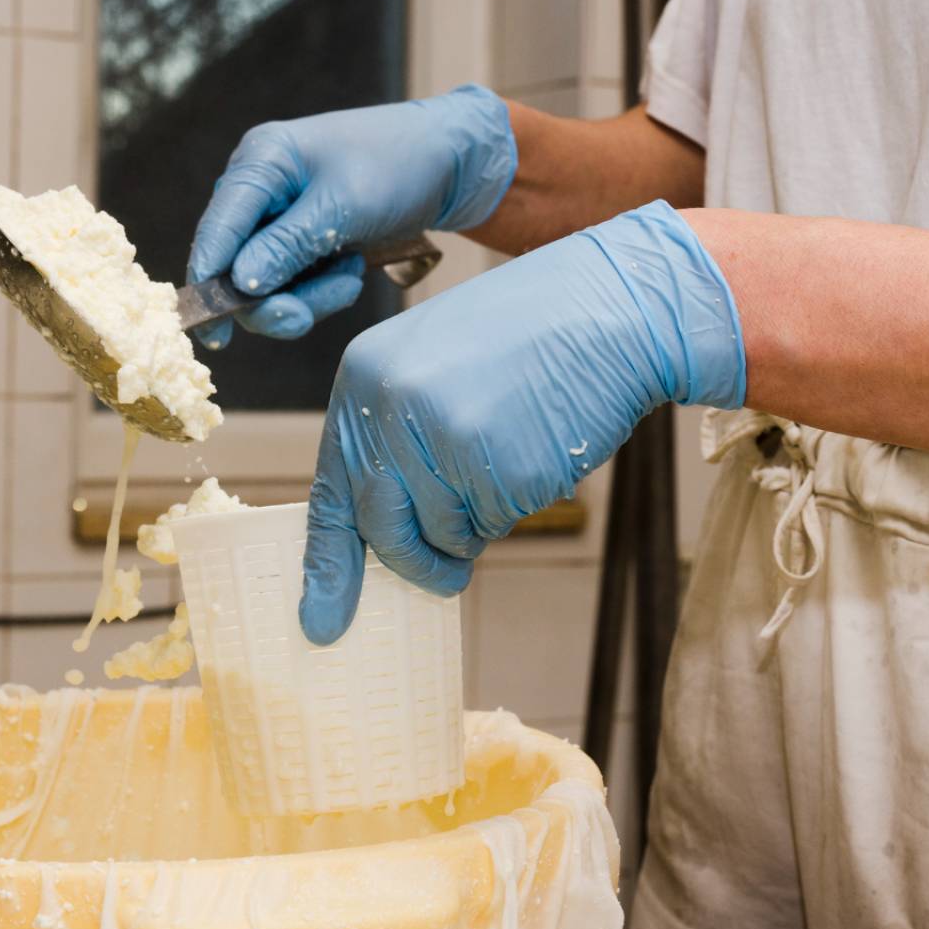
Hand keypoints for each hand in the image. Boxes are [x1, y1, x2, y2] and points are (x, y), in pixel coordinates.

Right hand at [186, 84, 515, 346]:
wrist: (449, 161)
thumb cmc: (396, 166)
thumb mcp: (342, 207)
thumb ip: (287, 246)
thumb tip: (239, 284)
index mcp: (260, 162)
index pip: (217, 227)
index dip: (208, 279)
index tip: (211, 331)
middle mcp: (261, 189)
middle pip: (236, 265)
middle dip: (272, 298)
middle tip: (302, 317)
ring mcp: (281, 217)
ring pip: (267, 283)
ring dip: (307, 296)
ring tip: (351, 277)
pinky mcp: (303, 239)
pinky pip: (294, 283)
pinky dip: (322, 289)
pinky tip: (353, 269)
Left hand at [298, 199, 746, 643]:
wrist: (606, 305)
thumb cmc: (525, 337)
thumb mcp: (433, 367)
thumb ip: (397, 439)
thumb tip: (382, 528)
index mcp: (364, 379)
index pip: (332, 491)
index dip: (329, 563)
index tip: (322, 623)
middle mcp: (390, 409)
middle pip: (382, 528)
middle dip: (417, 560)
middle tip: (447, 573)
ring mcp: (442, 439)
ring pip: (444, 534)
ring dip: (478, 521)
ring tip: (508, 456)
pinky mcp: (497, 467)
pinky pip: (496, 523)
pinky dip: (518, 504)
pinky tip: (535, 448)